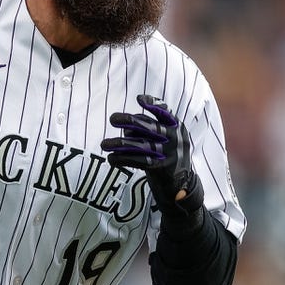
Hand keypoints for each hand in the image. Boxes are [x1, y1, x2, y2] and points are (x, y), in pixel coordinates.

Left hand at [101, 94, 203, 214]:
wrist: (180, 184)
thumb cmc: (167, 156)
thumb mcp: (165, 139)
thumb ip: (149, 130)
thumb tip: (126, 128)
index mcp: (177, 127)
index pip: (166, 112)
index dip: (154, 103)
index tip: (139, 99)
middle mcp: (175, 138)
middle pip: (150, 127)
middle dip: (129, 121)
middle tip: (112, 119)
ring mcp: (169, 154)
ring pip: (140, 145)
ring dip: (119, 144)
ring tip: (103, 144)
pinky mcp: (161, 168)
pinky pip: (139, 161)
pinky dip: (123, 159)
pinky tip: (111, 159)